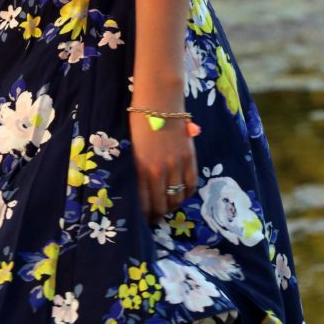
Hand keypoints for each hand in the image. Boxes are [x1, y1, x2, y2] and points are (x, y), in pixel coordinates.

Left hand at [128, 97, 197, 224]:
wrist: (158, 102)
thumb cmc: (140, 124)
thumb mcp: (133, 151)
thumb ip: (139, 172)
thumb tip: (144, 192)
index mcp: (140, 170)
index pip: (144, 204)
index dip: (145, 216)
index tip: (145, 220)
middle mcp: (158, 172)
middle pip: (161, 204)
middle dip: (159, 214)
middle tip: (157, 216)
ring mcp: (175, 166)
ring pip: (176, 197)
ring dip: (173, 206)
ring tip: (169, 206)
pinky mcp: (189, 158)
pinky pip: (191, 185)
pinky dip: (187, 194)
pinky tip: (182, 195)